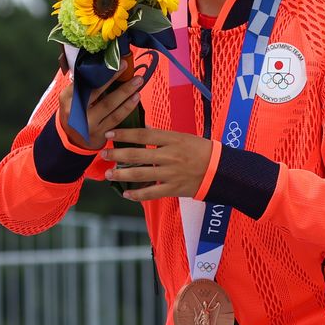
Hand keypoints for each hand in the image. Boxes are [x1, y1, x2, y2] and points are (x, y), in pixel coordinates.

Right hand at [56, 66, 143, 150]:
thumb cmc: (74, 112)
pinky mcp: (102, 133)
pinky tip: (135, 98)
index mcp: (67, 99)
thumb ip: (80, 85)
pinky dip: (127, 107)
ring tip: (137, 81)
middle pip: (97, 92)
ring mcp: (89, 124)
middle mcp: (76, 112)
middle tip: (127, 66)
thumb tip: (100, 68)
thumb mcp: (69, 98)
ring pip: (110, 106)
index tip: (113, 62)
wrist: (73, 138)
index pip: (84, 82)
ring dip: (125, 92)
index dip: (99, 73)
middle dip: (114, 78)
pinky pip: (117, 118)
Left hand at [101, 127, 215, 200]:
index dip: (124, 134)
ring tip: (109, 174)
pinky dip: (138, 195)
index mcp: (172, 139)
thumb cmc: (202, 150)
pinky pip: (153, 193)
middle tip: (103, 154)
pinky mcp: (174, 189)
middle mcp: (170, 156)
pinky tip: (126, 194)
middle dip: (117, 155)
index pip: (143, 135)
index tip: (109, 134)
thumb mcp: (183, 136)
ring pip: (141, 175)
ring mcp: (171, 173)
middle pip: (138, 155)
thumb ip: (162, 135)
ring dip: (122, 175)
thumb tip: (143, 129)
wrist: (221, 170)